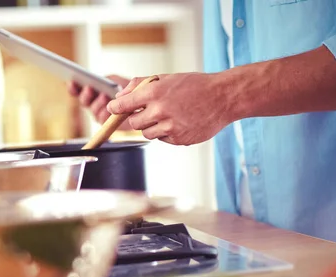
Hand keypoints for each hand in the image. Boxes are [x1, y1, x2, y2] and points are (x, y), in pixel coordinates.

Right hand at [67, 75, 131, 129]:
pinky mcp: (107, 123)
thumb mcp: (115, 80)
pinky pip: (103, 118)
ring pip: (93, 110)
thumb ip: (106, 79)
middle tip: (89, 88)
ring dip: (98, 103)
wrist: (137, 100)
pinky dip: (106, 112)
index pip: (77, 90)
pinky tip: (109, 108)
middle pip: (84, 101)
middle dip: (86, 95)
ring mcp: (98, 114)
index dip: (73, 87)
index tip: (71, 82)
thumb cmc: (125, 89)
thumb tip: (102, 82)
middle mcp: (92, 103)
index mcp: (90, 92)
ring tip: (104, 96)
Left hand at [107, 73, 232, 145]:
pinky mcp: (179, 139)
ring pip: (147, 133)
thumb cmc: (195, 85)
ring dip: (151, 126)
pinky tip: (179, 122)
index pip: (123, 105)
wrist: (223, 98)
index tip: (112, 109)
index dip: (115, 108)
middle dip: (137, 117)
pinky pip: (162, 139)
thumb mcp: (166, 77)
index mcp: (154, 93)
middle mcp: (160, 111)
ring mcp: (170, 127)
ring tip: (167, 115)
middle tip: (149, 110)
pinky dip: (166, 132)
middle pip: (133, 123)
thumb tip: (119, 96)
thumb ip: (140, 85)